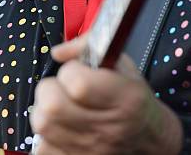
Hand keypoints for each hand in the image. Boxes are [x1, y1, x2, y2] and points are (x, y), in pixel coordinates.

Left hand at [30, 35, 181, 154]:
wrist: (147, 138)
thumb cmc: (132, 98)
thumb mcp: (122, 64)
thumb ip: (89, 46)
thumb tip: (58, 52)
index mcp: (124, 99)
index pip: (78, 84)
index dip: (71, 70)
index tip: (77, 70)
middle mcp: (107, 128)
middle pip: (53, 106)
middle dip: (51, 89)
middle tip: (61, 87)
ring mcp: (90, 150)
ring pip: (43, 125)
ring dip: (45, 109)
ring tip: (60, 105)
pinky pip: (43, 147)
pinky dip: (46, 134)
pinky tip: (61, 126)